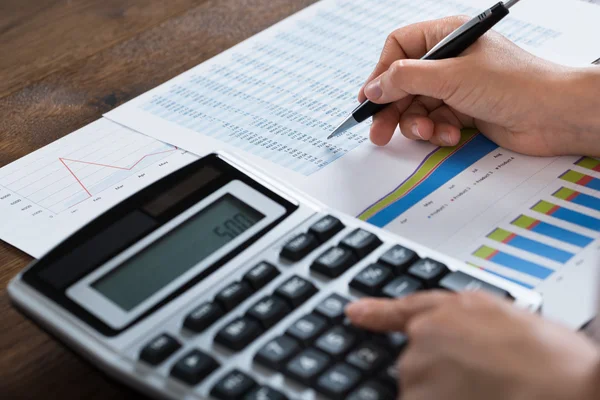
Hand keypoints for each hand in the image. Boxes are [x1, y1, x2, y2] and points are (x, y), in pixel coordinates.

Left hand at [346, 291, 599, 399]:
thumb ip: (462, 315)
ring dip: (442, 394)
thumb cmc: (551, 358)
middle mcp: (423, 340)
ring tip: (490, 391)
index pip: (400, 311)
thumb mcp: (506, 315)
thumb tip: (435, 323)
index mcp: (447, 311)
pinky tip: (483, 398)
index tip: (355, 313)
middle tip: (485, 378)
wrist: (570, 388)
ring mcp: (418, 375)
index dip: (376, 312)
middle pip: (416, 361)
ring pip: (420, 389)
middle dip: (441, 371)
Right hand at [360, 17, 599, 155]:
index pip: (398, 49)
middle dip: (393, 109)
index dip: (381, 74)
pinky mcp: (464, 111)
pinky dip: (439, 131)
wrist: (555, 115)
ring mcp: (456, 87)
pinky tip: (453, 135)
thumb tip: (374, 88)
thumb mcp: (451, 76)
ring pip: (417, 107)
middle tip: (379, 133)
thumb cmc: (515, 83)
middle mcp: (449, 60)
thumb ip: (406, 80)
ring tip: (430, 132)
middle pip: (403, 84)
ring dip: (419, 124)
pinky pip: (435, 122)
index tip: (369, 99)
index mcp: (446, 36)